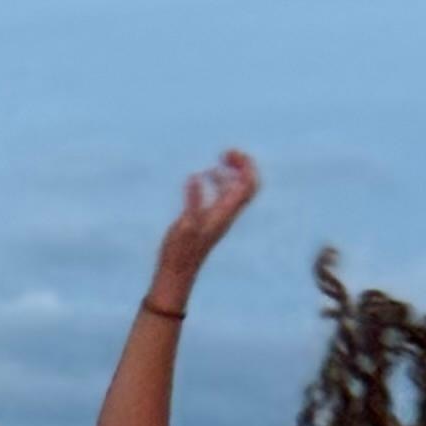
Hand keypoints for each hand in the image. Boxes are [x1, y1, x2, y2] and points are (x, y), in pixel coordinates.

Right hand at [150, 148, 258, 300]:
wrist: (177, 273)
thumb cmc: (179, 252)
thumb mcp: (184, 224)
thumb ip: (193, 201)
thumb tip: (197, 176)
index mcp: (224, 213)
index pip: (247, 184)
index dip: (244, 165)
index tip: (227, 154)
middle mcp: (227, 214)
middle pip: (248, 185)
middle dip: (243, 165)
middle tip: (226, 153)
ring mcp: (220, 217)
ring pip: (237, 189)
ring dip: (232, 172)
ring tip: (218, 160)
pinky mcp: (211, 219)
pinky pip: (224, 196)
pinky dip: (220, 182)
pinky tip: (205, 177)